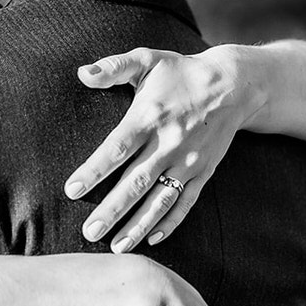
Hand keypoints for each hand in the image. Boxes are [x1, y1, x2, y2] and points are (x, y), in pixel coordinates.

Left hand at [65, 47, 261, 253]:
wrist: (234, 85)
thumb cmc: (181, 72)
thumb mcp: (148, 59)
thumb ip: (113, 67)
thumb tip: (82, 73)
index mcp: (150, 117)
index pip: (117, 148)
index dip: (94, 170)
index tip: (71, 189)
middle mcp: (170, 143)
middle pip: (136, 182)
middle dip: (112, 210)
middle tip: (89, 231)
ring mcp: (189, 161)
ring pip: (160, 199)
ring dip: (138, 225)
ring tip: (116, 247)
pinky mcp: (203, 172)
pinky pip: (185, 202)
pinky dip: (170, 222)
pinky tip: (152, 239)